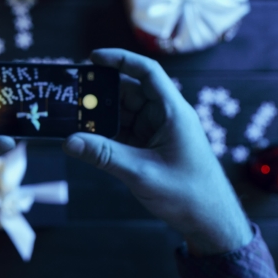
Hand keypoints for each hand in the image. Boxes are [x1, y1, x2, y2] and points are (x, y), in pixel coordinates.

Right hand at [63, 49, 251, 256]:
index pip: (147, 73)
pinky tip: (87, 139)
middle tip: (71, 95)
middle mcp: (165, 116)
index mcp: (172, 112)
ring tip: (73, 118)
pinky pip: (124, 133)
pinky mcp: (151, 147)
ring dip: (101, 117)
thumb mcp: (141, 172)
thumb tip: (70, 142)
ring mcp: (158, 132)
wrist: (208, 220)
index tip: (93, 57)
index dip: (121, 60)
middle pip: (129, 93)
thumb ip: (104, 155)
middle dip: (101, 94)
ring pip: (124, 114)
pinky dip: (106, 134)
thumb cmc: (187, 194)